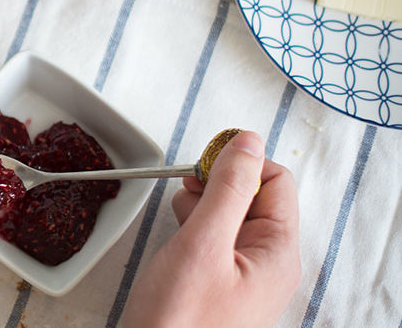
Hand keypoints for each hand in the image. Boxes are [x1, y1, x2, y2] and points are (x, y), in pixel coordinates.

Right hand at [121, 131, 299, 327]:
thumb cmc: (177, 320)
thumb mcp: (202, 243)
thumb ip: (227, 188)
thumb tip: (246, 142)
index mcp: (277, 251)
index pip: (275, 180)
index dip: (239, 162)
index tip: (201, 162)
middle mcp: (268, 263)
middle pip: (256, 196)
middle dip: (219, 182)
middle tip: (184, 187)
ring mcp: (245, 276)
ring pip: (233, 217)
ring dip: (205, 204)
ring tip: (178, 216)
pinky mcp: (221, 285)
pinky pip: (217, 241)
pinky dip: (197, 227)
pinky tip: (177, 235)